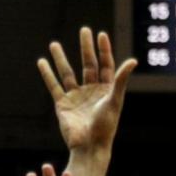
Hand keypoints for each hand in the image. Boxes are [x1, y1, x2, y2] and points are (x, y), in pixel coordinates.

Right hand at [38, 27, 135, 153]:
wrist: (90, 146)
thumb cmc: (106, 126)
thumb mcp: (115, 100)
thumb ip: (121, 79)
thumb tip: (134, 60)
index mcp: (107, 90)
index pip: (106, 65)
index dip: (104, 50)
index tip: (101, 34)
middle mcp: (92, 91)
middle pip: (88, 64)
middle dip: (86, 48)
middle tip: (84, 30)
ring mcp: (76, 97)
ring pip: (68, 73)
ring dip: (61, 58)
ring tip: (54, 43)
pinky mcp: (63, 104)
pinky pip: (54, 85)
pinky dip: (47, 74)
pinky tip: (42, 62)